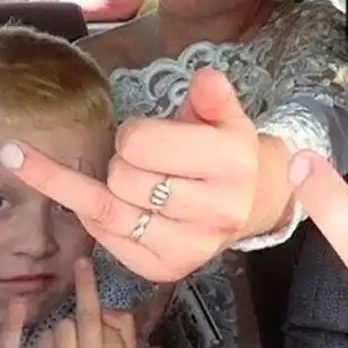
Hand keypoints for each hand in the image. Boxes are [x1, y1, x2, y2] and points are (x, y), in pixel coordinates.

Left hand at [0, 68, 285, 281]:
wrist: (254, 203)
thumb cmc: (229, 154)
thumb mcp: (227, 117)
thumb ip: (213, 96)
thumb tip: (206, 78)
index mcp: (232, 163)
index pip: (140, 144)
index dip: (132, 133)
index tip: (144, 134)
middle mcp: (219, 210)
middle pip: (122, 178)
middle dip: (121, 161)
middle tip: (139, 160)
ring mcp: (194, 246)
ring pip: (108, 212)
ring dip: (100, 187)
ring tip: (114, 173)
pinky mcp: (170, 269)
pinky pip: (106, 239)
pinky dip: (93, 216)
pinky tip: (103, 201)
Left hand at [34, 258, 136, 347]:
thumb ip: (122, 326)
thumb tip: (103, 308)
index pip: (94, 315)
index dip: (87, 286)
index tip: (81, 262)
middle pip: (73, 321)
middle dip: (81, 322)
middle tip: (88, 335)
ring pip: (57, 329)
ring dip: (66, 332)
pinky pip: (44, 341)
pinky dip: (52, 343)